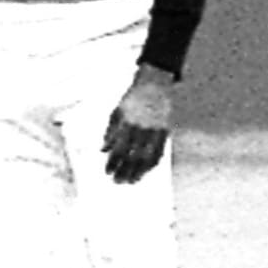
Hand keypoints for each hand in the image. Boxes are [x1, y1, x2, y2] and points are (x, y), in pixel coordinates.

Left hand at [103, 64, 174, 184]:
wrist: (154, 86)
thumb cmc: (132, 100)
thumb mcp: (116, 112)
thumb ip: (110, 132)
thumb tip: (102, 150)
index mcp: (127, 123)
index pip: (119, 148)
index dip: (113, 162)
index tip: (108, 173)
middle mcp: (142, 129)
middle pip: (132, 156)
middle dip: (125, 171)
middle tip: (118, 182)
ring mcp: (155, 131)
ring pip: (147, 157)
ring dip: (139, 171)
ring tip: (132, 181)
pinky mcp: (165, 132)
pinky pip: (159, 152)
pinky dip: (152, 164)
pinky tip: (146, 171)